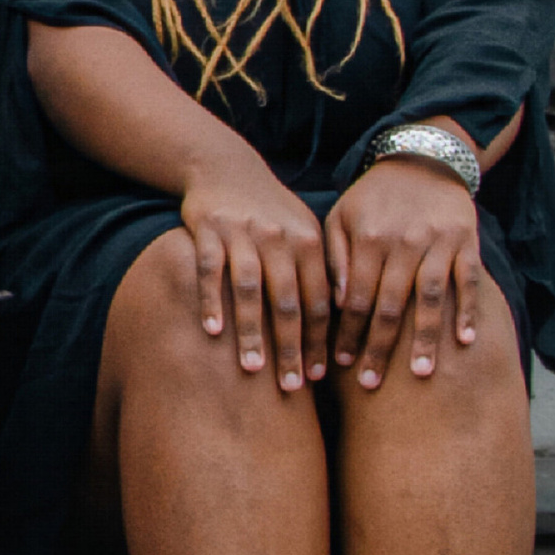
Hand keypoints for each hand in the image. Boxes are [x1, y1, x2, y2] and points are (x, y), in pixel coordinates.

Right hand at [179, 167, 331, 390]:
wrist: (225, 167)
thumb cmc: (271, 211)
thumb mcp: (305, 230)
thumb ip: (323, 269)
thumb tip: (345, 318)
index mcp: (309, 241)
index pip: (320, 300)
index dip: (319, 340)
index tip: (317, 376)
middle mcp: (279, 237)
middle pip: (287, 301)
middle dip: (290, 346)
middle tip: (290, 386)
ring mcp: (242, 233)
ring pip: (250, 290)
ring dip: (252, 332)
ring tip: (252, 369)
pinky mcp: (209, 230)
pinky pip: (210, 271)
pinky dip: (211, 301)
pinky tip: (212, 332)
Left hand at [325, 159, 482, 389]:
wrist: (422, 161)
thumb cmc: (373, 198)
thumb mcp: (341, 217)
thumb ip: (335, 258)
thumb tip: (335, 304)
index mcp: (366, 238)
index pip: (354, 297)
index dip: (346, 333)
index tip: (339, 366)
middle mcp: (402, 242)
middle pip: (390, 305)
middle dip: (380, 347)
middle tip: (373, 383)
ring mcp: (437, 242)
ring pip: (430, 298)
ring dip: (426, 337)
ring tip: (422, 373)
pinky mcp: (466, 241)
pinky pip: (468, 281)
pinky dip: (468, 311)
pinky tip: (466, 341)